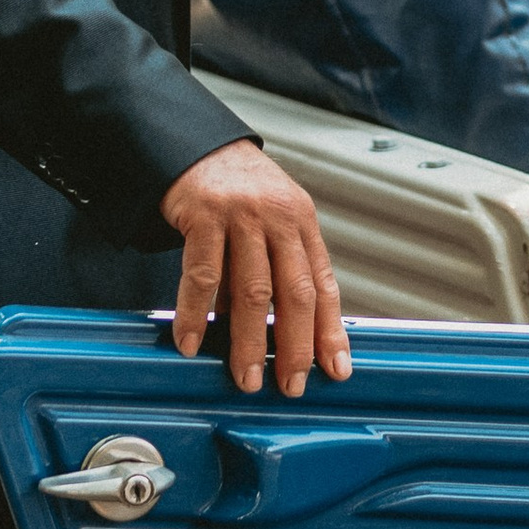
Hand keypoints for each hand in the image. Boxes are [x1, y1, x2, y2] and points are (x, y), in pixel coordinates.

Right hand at [159, 136, 350, 395]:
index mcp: (301, 222)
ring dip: (249, 341)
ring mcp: (243, 214)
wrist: (198, 144)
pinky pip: (202, 275)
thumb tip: (288, 333)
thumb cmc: (238, 190)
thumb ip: (281, 266)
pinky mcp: (205, 214)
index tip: (337, 368)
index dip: (331, 330)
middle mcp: (279, 217)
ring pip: (252, 290)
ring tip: (246, 377)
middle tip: (291, 385)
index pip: (323, 284)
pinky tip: (191, 341)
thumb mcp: (273, 218)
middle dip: (296, 346)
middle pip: (295, 292)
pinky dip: (196, 314)